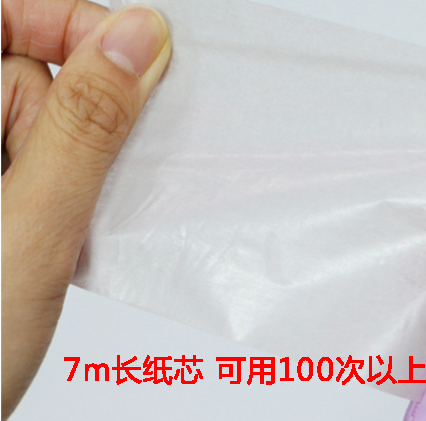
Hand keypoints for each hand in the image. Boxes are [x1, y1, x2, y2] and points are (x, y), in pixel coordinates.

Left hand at [1, 1, 170, 416]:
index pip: (2, 16)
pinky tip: (52, 234)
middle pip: (26, 75)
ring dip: (72, 170)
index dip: (66, 22)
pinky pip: (45, 166)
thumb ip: (87, 126)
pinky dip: (67, 192)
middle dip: (70, 126)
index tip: (130, 53)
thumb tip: (134, 38)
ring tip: (50, 231)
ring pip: (46, 127)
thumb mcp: (31, 227)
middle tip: (63, 195)